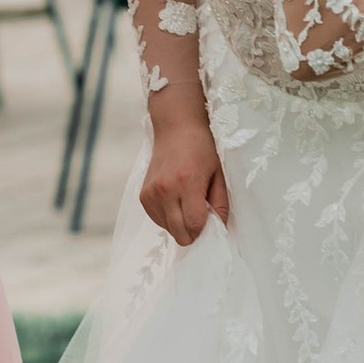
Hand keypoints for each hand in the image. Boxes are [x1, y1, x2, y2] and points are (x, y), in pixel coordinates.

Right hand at [141, 114, 227, 247]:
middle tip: (200, 215)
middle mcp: (165, 190)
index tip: (211, 222)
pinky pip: (158, 220)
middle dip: (193, 232)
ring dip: (180, 224)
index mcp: (187, 183)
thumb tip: (219, 229)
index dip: (206, 229)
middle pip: (180, 234)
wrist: (176, 129)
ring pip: (168, 229)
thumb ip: (220, 205)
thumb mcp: (218, 174)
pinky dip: (169, 218)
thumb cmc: (200, 149)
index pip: (195, 225)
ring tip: (186, 202)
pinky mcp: (143, 196)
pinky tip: (176, 201)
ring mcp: (151, 194)